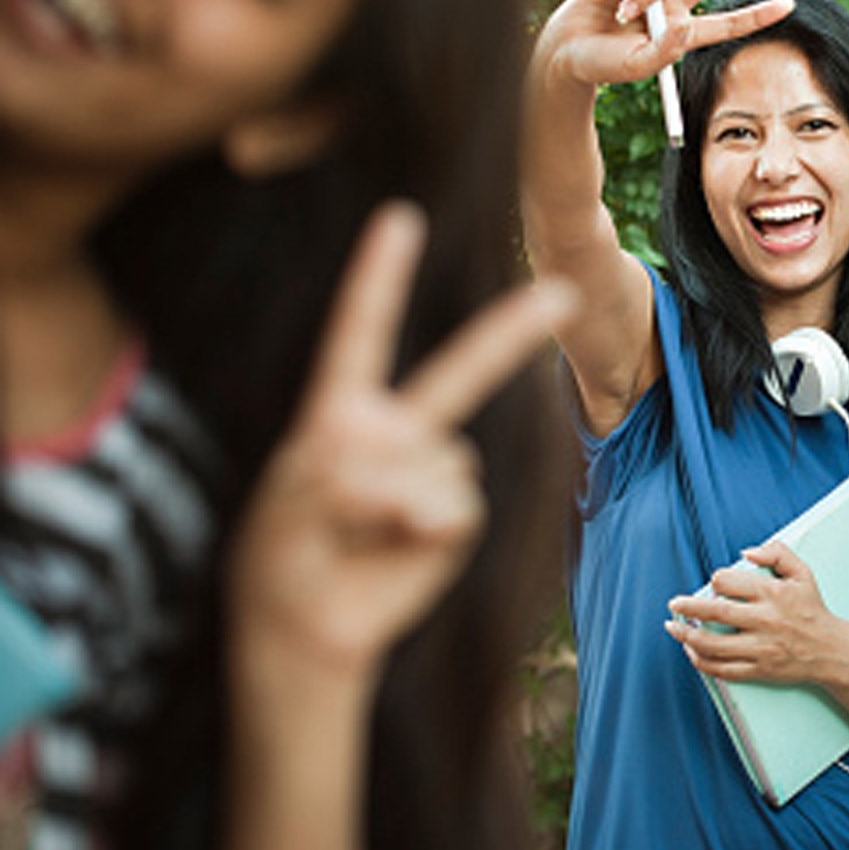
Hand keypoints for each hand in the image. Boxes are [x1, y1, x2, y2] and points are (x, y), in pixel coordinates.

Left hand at [229, 203, 576, 689]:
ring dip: (395, 498)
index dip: (381, 277)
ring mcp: (431, 474)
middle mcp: (396, 432)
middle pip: (459, 372)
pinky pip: (458, 504)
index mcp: (342, 412)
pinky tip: (395, 544)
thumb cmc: (285, 555)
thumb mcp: (292, 501)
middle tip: (563, 294)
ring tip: (358, 533)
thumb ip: (348, 476)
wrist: (307, 629)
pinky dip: (426, 524)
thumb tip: (417, 490)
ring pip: (443, 459)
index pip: (362, 334)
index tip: (401, 220)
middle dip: (511, 334)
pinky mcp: (452, 521)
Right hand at [532, 0, 794, 92]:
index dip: (756, 15)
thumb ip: (664, 50)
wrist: (565, 52)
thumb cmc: (602, 68)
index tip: (788, 5)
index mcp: (681, 33)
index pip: (726, 23)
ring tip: (623, 17)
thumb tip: (684, 25)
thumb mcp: (637, 66)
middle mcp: (671, 6)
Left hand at [666, 542, 848, 683]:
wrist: (832, 651)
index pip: (728, 583)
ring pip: (714, 645)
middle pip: (715, 613)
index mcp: (771, 594)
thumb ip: (776, 553)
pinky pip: (723, 669)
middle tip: (674, 604)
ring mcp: (760, 648)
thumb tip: (747, 552)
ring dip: (687, 637)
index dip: (716, 580)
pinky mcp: (759, 670)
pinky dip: (702, 662)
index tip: (715, 583)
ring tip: (674, 628)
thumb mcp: (802, 573)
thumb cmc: (812, 609)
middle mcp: (763, 621)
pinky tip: (692, 652)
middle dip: (688, 608)